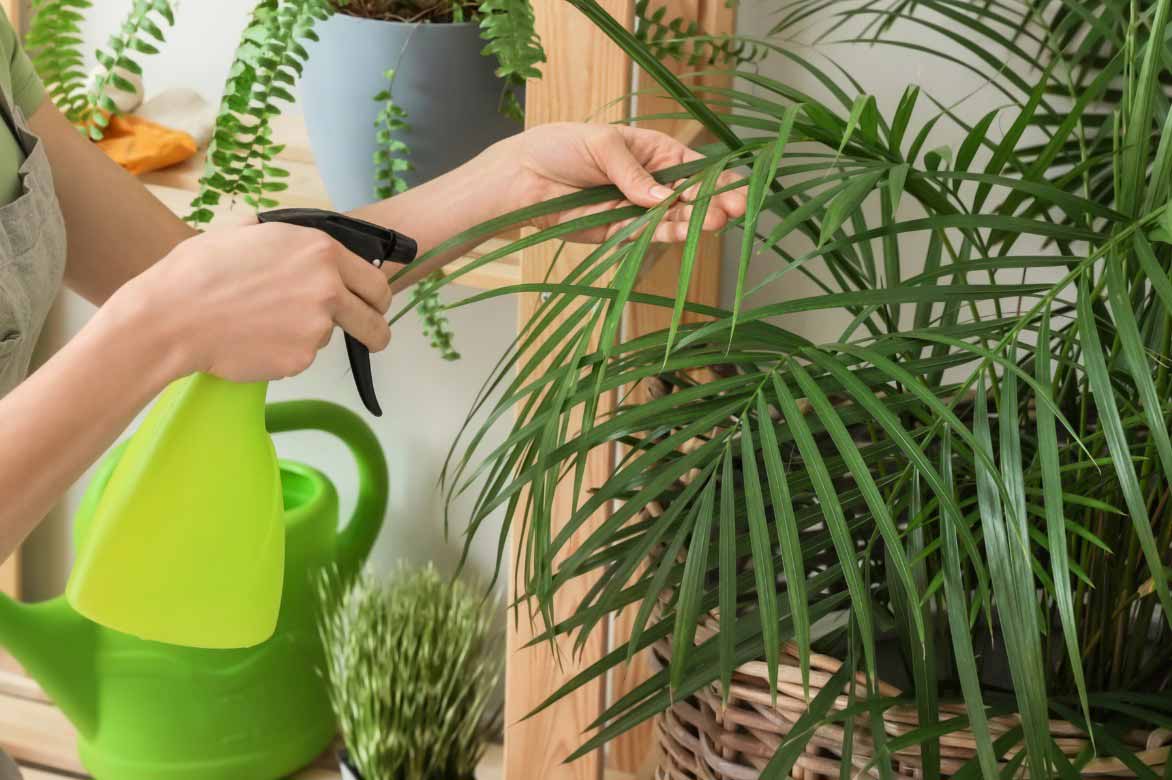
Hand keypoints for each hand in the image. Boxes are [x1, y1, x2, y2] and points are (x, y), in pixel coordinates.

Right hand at [113, 221, 392, 382]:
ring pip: (330, 336)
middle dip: (377, 329)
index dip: (377, 296)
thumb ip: (285, 237)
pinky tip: (254, 339)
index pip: (375, 279)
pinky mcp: (300, 359)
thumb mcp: (246, 232)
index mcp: (320, 251)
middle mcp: (328, 288)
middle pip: (374, 317)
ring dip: (310, 335)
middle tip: (371, 336)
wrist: (171, 317)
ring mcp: (316, 327)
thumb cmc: (199, 272)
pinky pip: (302, 356)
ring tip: (264, 323)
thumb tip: (295, 238)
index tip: (376, 306)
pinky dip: (285, 353)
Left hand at [490, 122, 746, 242]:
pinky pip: (648, 235)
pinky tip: (687, 233)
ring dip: (696, 222)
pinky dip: (667, 235)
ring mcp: (637, 209)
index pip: (693, 166)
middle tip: (732, 211)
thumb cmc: (560, 147)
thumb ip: (633, 173)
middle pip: (690, 196)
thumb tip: (663, 199)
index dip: (716, 179)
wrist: (522, 178)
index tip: (736, 190)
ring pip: (674, 218)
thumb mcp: (601, 146)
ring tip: (717, 223)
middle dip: (713, 203)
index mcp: (653, 152)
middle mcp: (651, 182)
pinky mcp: (620, 232)